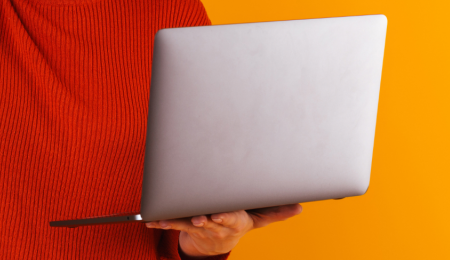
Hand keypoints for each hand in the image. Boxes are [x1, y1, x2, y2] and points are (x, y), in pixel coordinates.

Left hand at [145, 204, 301, 256]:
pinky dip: (161, 220)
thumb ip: (275, 212)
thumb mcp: (257, 218)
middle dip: (204, 219)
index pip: (230, 218)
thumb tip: (300, 207)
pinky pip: (172, 222)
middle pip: (210, 221)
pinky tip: (150, 219)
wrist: (216, 242)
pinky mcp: (185, 224)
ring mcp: (199, 226)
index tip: (219, 214)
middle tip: (199, 217)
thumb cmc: (236, 222)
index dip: (225, 216)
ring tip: (166, 219)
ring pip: (188, 223)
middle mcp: (216, 224)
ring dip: (177, 221)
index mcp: (234, 220)